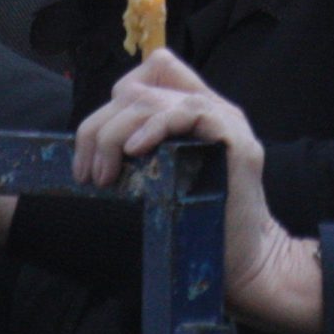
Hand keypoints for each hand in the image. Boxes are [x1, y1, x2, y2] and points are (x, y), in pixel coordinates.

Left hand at [74, 49, 323, 333]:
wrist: (247, 263)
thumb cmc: (199, 228)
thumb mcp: (163, 181)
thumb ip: (145, 154)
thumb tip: (93, 151)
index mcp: (196, 113)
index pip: (154, 70)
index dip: (116, 98)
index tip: (92, 145)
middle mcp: (212, 108)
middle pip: (141, 87)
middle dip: (100, 127)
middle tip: (87, 172)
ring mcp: (227, 120)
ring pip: (156, 99)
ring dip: (115, 134)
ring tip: (103, 174)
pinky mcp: (236, 140)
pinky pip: (191, 111)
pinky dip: (155, 126)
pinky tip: (135, 151)